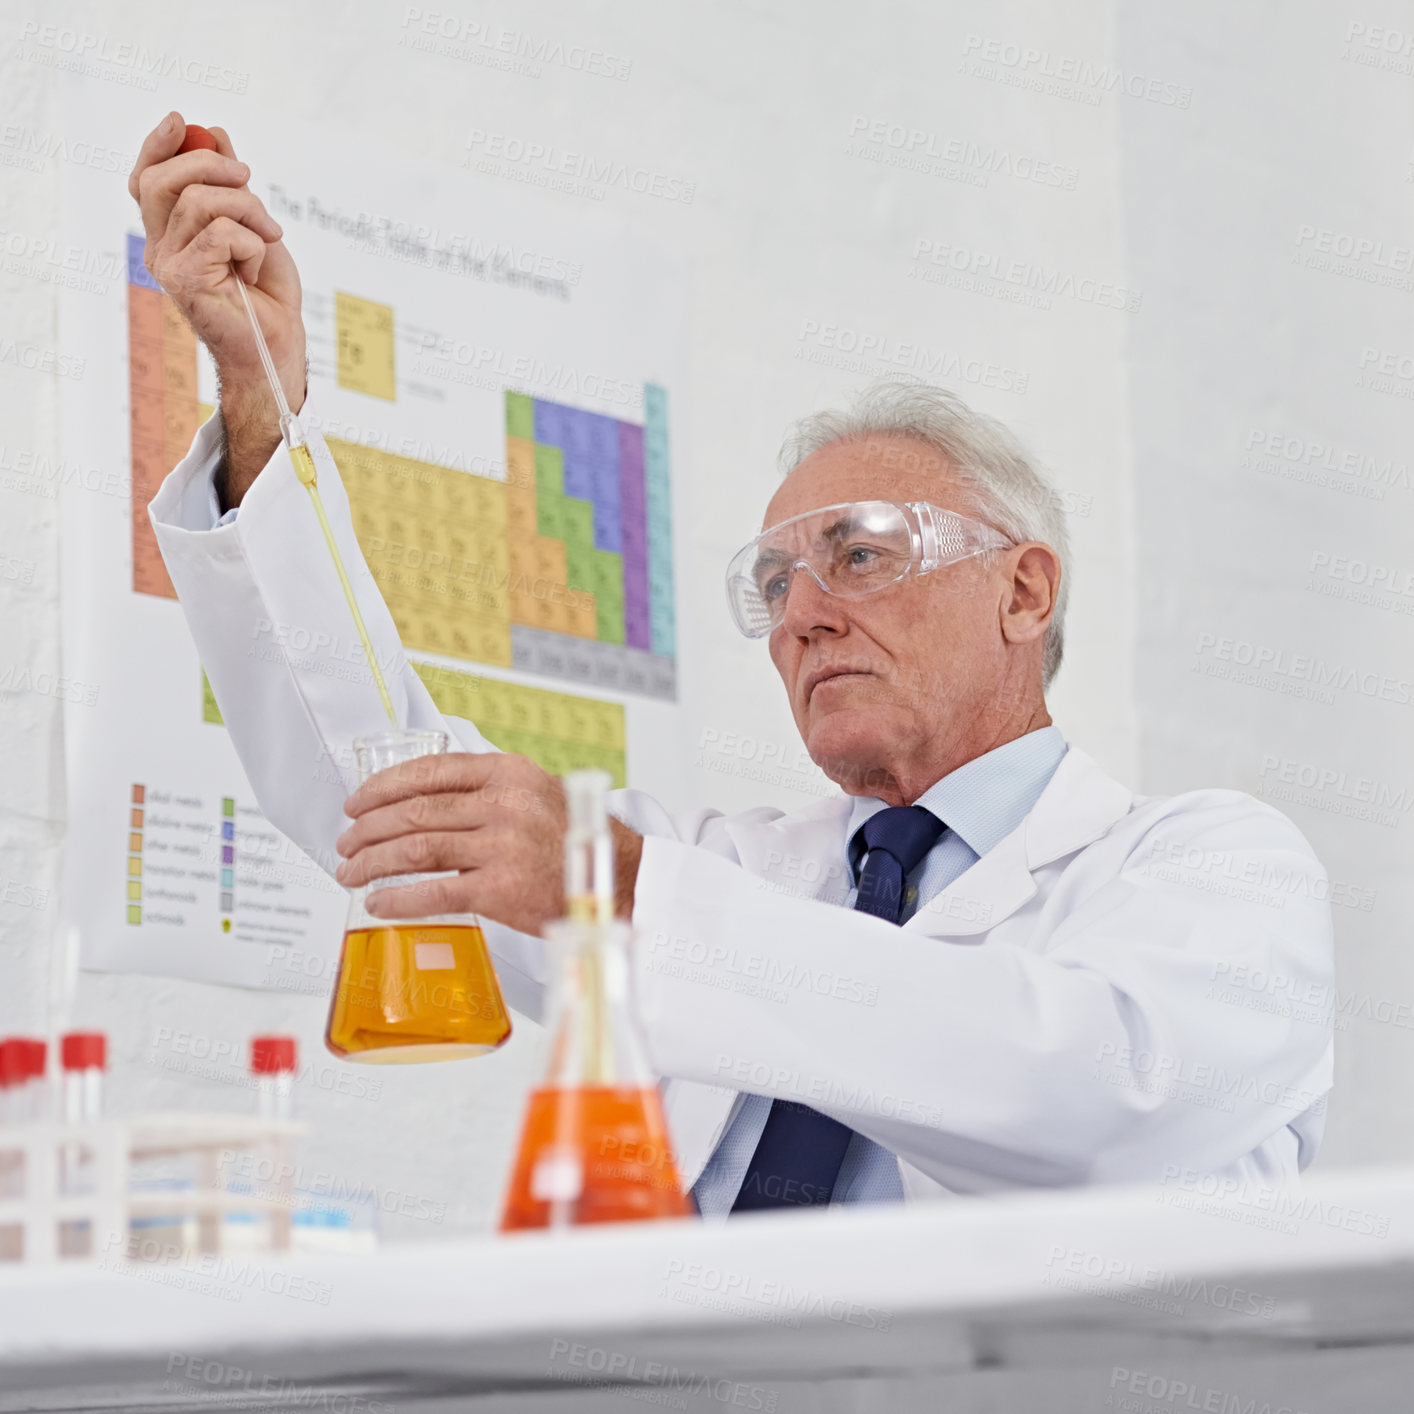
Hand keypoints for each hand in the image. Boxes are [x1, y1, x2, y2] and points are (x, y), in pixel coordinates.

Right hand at [129, 111, 306, 504]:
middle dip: (212, 166)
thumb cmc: (267, 294)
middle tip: (249, 179)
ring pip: (201, 202)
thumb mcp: (255, 226)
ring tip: (268, 237)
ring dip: (249, 210)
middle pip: (163, 180)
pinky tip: (255, 269)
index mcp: (171, 234)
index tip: (181, 120)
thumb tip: (214, 134)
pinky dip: (252, 244)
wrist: (276, 346)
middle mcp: (161, 248)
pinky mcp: (184, 280)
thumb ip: (231, 185)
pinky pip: (222, 233)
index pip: (147, 179)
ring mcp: (168, 265)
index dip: (158, 146)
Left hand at [334, 752, 643, 935]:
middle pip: (414, 811)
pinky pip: (435, 892)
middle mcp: (504, 803)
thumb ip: (488, 789)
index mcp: (508, 772)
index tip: (357, 802)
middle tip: (346, 843)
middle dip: (368, 828)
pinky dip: (399, 898)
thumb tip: (426, 797)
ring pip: (416, 849)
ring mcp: (502, 844)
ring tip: (352, 873)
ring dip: (373, 862)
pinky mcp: (501, 888)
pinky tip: (379, 903)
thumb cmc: (573, 840)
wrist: (619, 878)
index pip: (430, 771)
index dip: (382, 787)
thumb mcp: (536, 792)